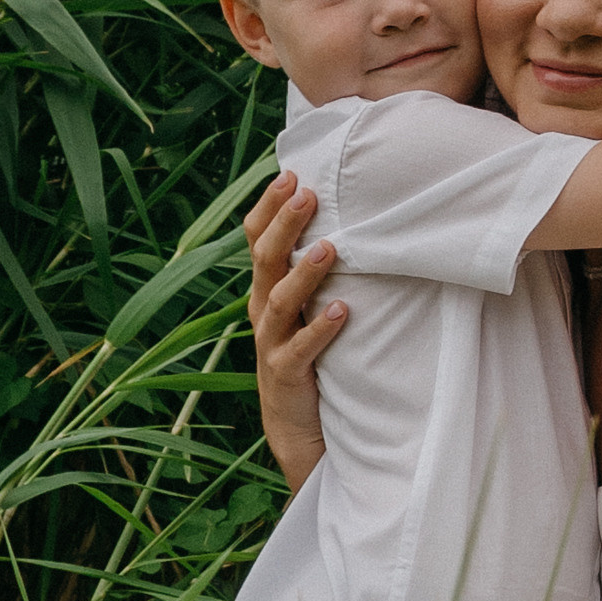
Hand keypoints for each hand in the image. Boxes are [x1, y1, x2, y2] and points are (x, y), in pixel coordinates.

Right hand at [243, 173, 342, 486]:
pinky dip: (320, 330)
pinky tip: (342, 312)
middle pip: (264, 260)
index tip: (290, 173)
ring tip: (329, 248)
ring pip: (279, 301)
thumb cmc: (311, 355)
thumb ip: (315, 270)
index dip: (269, 207)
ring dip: (304, 273)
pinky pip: (300, 350)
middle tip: (307, 193)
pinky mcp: (286, 375)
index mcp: (265, 289)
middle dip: (284, 224)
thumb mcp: (306, 307)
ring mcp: (271, 343)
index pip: (256, 238)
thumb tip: (345, 219)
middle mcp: (262, 311)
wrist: (299, 427)